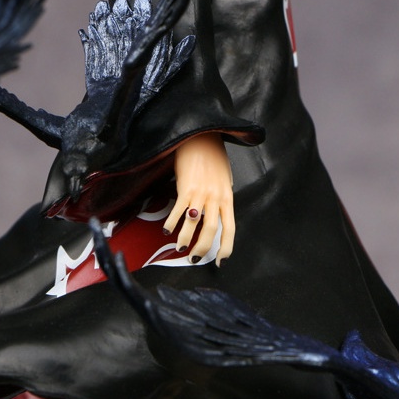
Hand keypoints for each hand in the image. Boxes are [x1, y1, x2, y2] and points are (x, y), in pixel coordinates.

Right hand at [162, 133, 233, 266]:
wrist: (201, 137)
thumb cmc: (213, 157)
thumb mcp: (224, 179)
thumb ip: (221, 197)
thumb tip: (218, 213)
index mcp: (228, 197)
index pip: (230, 228)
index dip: (226, 247)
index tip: (220, 260)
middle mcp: (216, 197)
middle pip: (211, 231)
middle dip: (202, 249)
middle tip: (194, 258)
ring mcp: (201, 193)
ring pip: (193, 224)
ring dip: (184, 239)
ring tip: (179, 247)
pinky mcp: (186, 187)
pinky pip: (178, 211)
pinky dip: (172, 223)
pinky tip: (167, 229)